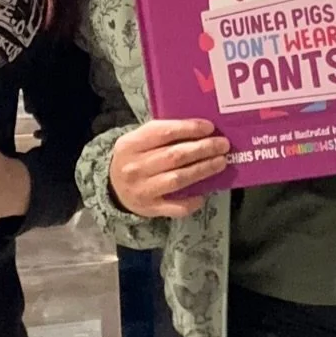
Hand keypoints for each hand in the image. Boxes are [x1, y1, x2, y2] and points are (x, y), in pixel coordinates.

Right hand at [109, 119, 229, 218]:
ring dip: (203, 169)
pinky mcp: (151, 208)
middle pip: (175, 156)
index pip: (163, 132)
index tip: (209, 127)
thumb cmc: (133, 159)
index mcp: (131, 145)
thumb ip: (161, 134)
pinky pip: (176, 206)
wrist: (112, 188)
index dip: (189, 129)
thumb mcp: (137, 140)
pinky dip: (192, 201)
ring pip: (178, 179)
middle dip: (203, 149)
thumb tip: (199, 130)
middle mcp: (135, 167)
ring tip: (220, 162)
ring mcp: (143, 190)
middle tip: (222, 144)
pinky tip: (204, 193)